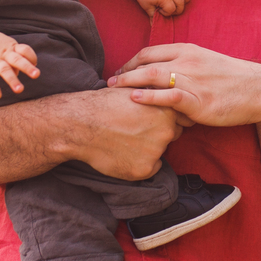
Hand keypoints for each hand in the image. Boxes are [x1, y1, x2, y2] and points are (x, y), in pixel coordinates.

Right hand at [0, 32, 38, 98]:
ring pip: (5, 70)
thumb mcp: (10, 47)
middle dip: (27, 67)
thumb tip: (18, 74)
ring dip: (12, 80)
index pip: (25, 50)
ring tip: (19, 90)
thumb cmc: (0, 46)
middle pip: (17, 60)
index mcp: (13, 48)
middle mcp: (6, 54)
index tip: (35, 63)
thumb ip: (17, 59)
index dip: (31, 56)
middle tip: (36, 75)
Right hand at [70, 87, 185, 178]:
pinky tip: (123, 153)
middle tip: (136, 130)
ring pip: (159, 151)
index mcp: (167, 109)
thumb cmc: (105, 104)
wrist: (81, 124)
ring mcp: (156, 151)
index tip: (149, 118)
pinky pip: (150, 168)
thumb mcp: (135, 90)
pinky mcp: (144, 169)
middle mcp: (167, 131)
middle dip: (159, 133)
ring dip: (149, 149)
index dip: (164, 118)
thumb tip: (166, 94)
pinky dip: (139, 164)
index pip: (179, 117)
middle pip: (172, 134)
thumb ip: (155, 95)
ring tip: (125, 140)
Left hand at [109, 43, 260, 127]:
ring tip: (112, 89)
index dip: (131, 61)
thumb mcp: (206, 63)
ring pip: (153, 75)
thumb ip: (185, 66)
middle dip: (124, 71)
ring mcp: (192, 79)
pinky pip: (168, 95)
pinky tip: (134, 99)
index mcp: (188, 50)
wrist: (258, 90)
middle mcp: (187, 61)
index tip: (120, 72)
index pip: (150, 51)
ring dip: (128, 82)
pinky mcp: (198, 99)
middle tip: (109, 82)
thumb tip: (166, 76)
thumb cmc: (232, 80)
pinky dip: (148, 96)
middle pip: (145, 61)